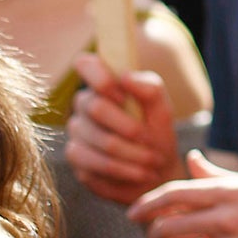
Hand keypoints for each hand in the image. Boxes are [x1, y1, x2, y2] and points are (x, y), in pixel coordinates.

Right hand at [65, 57, 182, 203]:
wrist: (157, 172)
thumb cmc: (157, 133)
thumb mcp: (162, 110)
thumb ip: (150, 88)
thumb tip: (125, 77)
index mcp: (104, 84)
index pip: (85, 64)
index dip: (100, 78)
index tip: (122, 96)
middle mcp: (84, 105)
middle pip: (96, 108)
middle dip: (129, 127)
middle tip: (150, 140)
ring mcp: (77, 131)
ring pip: (97, 139)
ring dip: (131, 153)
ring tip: (152, 162)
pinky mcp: (76, 157)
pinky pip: (93, 162)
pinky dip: (123, 169)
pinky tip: (139, 173)